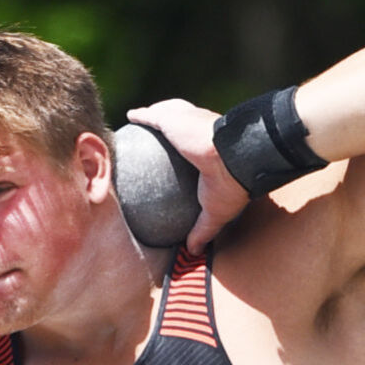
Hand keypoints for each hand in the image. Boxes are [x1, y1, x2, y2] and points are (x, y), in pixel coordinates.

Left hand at [126, 98, 248, 253]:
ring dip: (156, 114)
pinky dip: (142, 116)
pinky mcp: (174, 117)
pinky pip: (152, 116)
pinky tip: (131, 117)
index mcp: (211, 151)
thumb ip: (202, 229)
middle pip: (180, 124)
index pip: (194, 146)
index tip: (174, 157)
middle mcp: (200, 131)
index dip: (185, 147)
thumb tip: (193, 251)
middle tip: (156, 137)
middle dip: (169, 124)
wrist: (234, 158)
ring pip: (167, 113)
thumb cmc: (229, 184)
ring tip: (140, 121)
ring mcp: (188, 120)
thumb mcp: (215, 211)